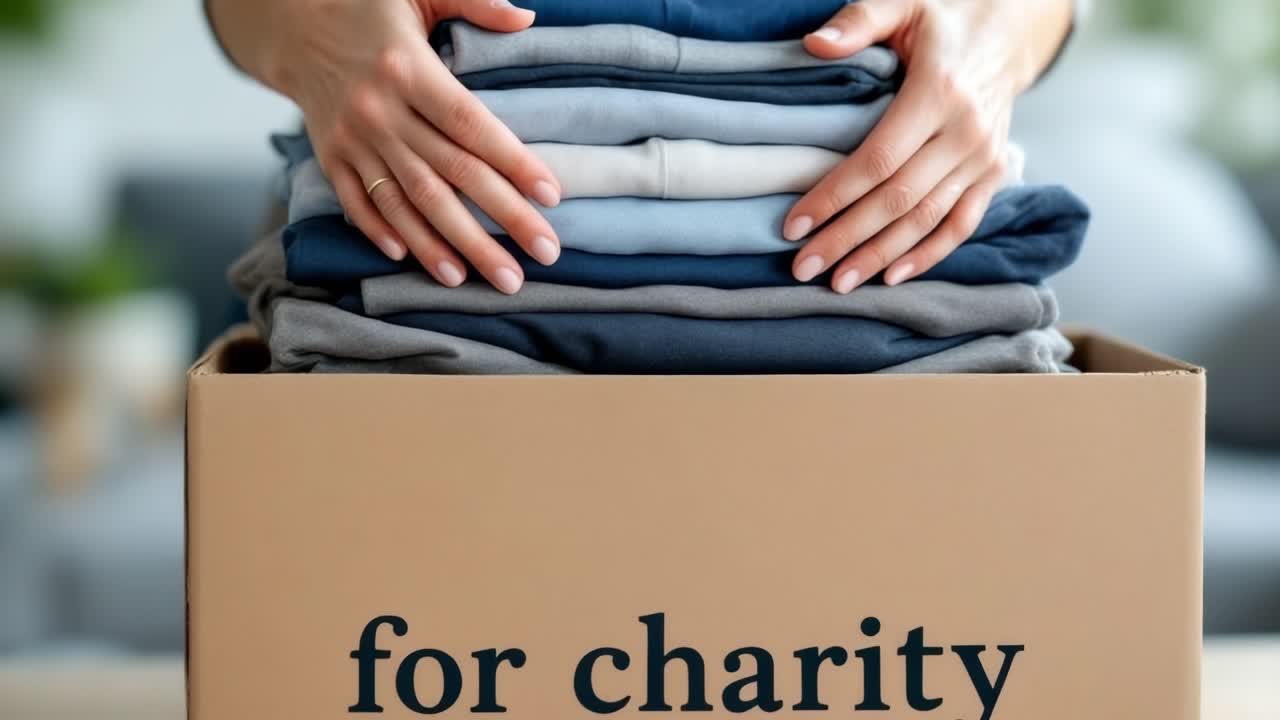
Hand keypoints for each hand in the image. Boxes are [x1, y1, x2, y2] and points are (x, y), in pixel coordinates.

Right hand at [278, 0, 562, 293]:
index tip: (552, 196)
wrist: (289, 21)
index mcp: (408, 67)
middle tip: (544, 255)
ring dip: (446, 244)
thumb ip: (474, 2)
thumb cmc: (367, 5)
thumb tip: (527, 18)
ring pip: (406, 200)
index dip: (513, 162)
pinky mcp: (328, 155)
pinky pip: (356, 202)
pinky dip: (382, 232)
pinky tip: (412, 260)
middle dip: (499, 220)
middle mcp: (379, 110)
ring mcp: (350, 137)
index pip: (470, 125)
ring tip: (485, 279)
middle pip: (449, 175)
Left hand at [785, 0, 1070, 292]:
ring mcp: (984, 156)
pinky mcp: (994, 173)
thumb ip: (858, 20)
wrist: (1011, 27)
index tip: (793, 224)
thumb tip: (814, 44)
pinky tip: (891, 277)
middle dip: (847, 238)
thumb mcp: (903, 2)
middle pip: (898, 199)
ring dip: (881, 256)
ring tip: (839, 283)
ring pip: (927, 220)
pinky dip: (929, 255)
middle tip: (803, 267)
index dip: (834, 196)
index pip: (877, 159)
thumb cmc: (944, 16)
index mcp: (939, 91)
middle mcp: (966, 130)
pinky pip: (962, 224)